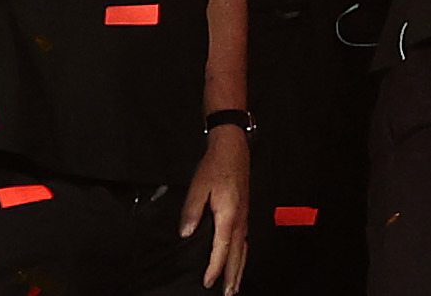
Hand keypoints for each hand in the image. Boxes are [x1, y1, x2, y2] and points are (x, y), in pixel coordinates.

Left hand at [181, 121, 250, 291]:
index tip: (207, 282)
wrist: (232, 148)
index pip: (222, 248)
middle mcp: (240, 218)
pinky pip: (244, 239)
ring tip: (235, 283)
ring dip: (240, 267)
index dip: (214, 267)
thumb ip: (191, 211)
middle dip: (233, 275)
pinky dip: (242, 254)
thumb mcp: (198, 187)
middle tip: (229, 293)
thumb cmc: (216, 166)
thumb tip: (186, 232)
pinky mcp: (244, 211)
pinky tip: (239, 258)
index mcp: (229, 214)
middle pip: (238, 253)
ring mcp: (244, 215)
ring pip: (244, 248)